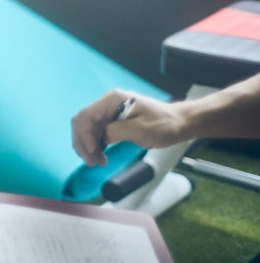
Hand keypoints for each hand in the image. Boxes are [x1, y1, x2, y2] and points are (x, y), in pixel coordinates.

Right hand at [71, 89, 186, 165]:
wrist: (180, 123)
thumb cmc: (164, 124)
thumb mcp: (140, 129)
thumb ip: (116, 131)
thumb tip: (101, 138)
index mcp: (112, 100)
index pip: (86, 115)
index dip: (84, 134)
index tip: (92, 151)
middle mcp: (108, 104)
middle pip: (83, 122)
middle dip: (83, 142)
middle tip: (90, 161)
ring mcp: (110, 113)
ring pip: (88, 129)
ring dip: (88, 146)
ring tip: (96, 162)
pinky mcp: (114, 122)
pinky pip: (97, 133)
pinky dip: (95, 145)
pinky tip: (101, 156)